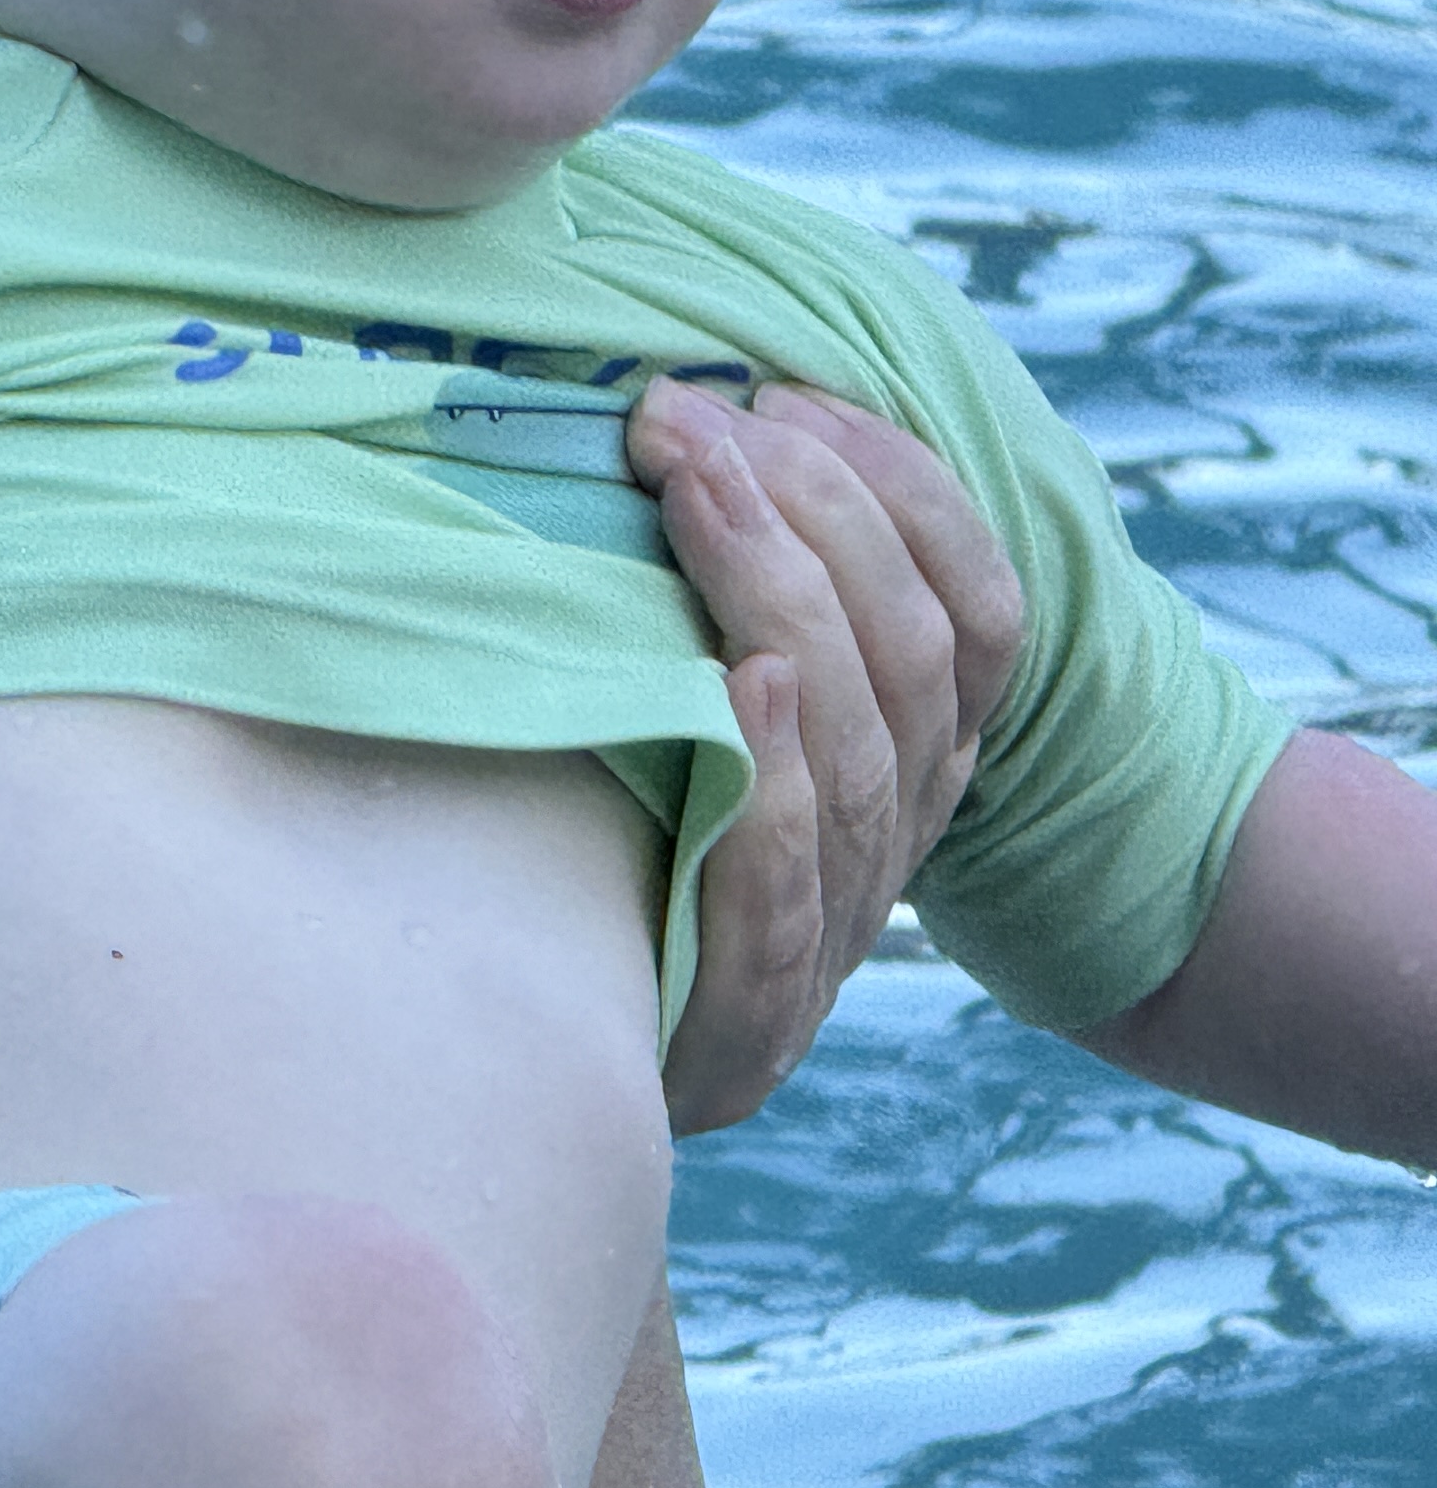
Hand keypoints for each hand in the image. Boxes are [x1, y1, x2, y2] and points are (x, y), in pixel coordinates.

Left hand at [634, 379, 1026, 1132]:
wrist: (512, 1094)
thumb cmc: (576, 867)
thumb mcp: (661, 726)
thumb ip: (713, 611)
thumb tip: (685, 428)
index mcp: (905, 774)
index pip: (976, 616)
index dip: (902, 493)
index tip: (785, 393)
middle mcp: (887, 855)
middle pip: (915, 665)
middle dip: (817, 516)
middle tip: (690, 419)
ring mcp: (824, 951)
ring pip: (858, 756)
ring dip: (782, 600)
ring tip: (701, 490)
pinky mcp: (740, 1036)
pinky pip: (785, 898)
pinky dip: (771, 782)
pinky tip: (745, 685)